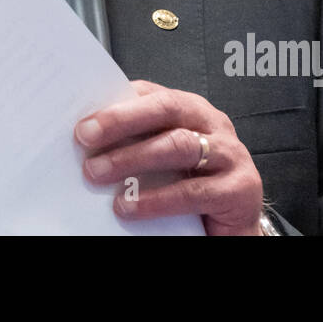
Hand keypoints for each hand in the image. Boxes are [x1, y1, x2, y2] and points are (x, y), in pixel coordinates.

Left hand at [75, 79, 264, 234]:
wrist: (234, 227)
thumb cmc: (194, 185)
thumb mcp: (164, 159)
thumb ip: (137, 143)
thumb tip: (87, 142)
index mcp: (191, 109)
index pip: (151, 94)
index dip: (116, 104)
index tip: (82, 120)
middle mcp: (213, 123)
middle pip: (165, 110)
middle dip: (121, 121)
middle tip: (85, 137)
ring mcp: (230, 154)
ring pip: (178, 146)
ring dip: (132, 158)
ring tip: (97, 172)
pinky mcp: (240, 189)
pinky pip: (192, 191)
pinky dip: (157, 199)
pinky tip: (129, 206)